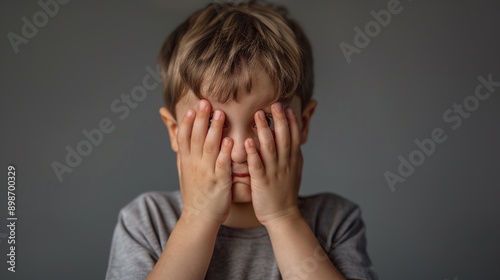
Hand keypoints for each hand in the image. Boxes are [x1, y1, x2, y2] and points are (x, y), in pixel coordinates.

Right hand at [177, 100, 232, 225]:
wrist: (199, 218)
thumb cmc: (195, 192)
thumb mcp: (183, 170)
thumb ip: (182, 150)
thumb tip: (176, 131)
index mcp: (186, 161)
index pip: (184, 137)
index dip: (188, 122)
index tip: (192, 107)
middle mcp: (195, 165)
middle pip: (196, 138)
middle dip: (200, 119)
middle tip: (205, 102)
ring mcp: (207, 173)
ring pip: (209, 148)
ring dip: (214, 130)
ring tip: (220, 114)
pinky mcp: (219, 182)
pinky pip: (222, 165)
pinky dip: (225, 153)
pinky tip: (230, 141)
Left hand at [244, 103, 302, 226]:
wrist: (283, 216)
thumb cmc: (284, 192)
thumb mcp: (294, 170)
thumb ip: (293, 154)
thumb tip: (295, 138)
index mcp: (292, 160)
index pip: (294, 136)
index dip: (291, 121)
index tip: (286, 106)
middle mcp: (285, 164)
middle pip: (283, 138)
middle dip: (279, 120)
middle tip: (275, 104)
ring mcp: (274, 172)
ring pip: (270, 148)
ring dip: (264, 130)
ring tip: (258, 115)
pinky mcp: (262, 182)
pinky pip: (257, 165)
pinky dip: (253, 153)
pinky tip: (248, 141)